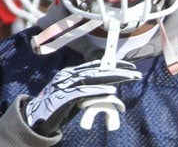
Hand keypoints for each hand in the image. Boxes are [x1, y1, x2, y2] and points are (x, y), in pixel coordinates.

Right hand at [24, 60, 141, 135]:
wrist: (35, 119)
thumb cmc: (58, 107)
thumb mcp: (75, 95)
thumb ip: (88, 89)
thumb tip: (106, 87)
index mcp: (72, 73)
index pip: (96, 66)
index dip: (113, 65)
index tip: (129, 66)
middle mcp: (69, 76)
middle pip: (97, 71)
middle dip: (118, 71)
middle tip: (135, 73)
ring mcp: (65, 85)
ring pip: (92, 78)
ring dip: (112, 78)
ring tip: (128, 77)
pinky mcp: (62, 98)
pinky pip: (82, 94)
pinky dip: (97, 92)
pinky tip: (111, 92)